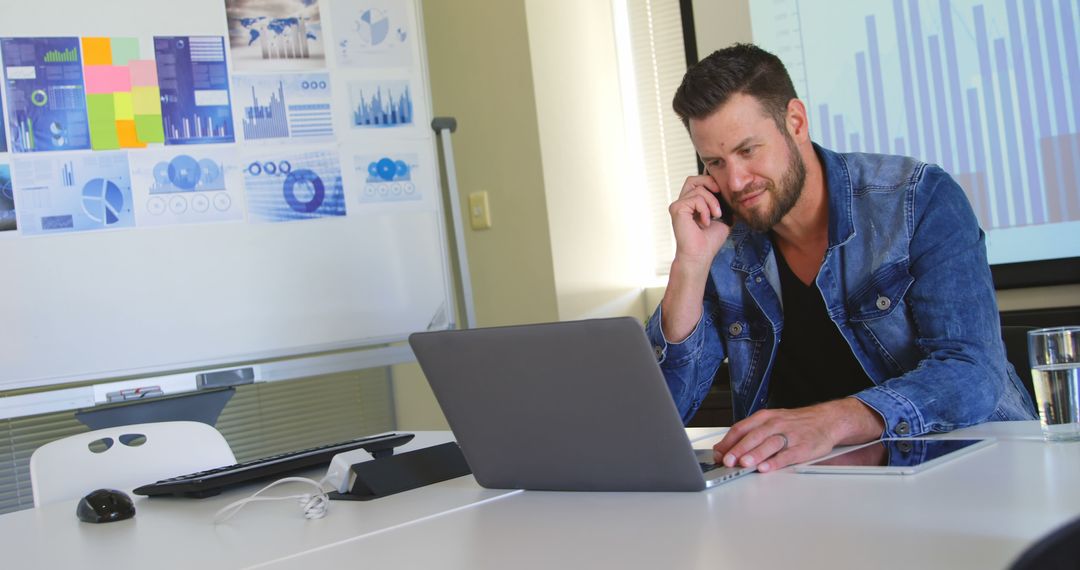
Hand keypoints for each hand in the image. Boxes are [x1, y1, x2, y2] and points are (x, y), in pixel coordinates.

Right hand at [669, 175, 730, 264]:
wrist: (700, 255)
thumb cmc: (710, 241)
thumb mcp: (723, 218)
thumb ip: (724, 205)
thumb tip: (735, 193)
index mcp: (691, 204)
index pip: (699, 182)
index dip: (711, 182)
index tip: (723, 193)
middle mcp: (682, 203)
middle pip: (694, 179)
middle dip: (710, 184)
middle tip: (720, 196)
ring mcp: (678, 205)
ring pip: (698, 189)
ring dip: (712, 202)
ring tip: (715, 216)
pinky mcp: (677, 208)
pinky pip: (695, 198)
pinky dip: (705, 209)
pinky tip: (705, 222)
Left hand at [713, 398, 884, 472]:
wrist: (826, 419)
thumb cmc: (795, 423)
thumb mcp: (770, 422)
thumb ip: (749, 434)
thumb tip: (724, 449)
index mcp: (765, 417)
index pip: (741, 428)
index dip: (728, 442)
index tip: (718, 454)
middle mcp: (776, 424)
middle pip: (753, 436)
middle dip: (739, 449)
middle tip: (728, 461)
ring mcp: (790, 435)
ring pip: (769, 444)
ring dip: (755, 454)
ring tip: (744, 464)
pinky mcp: (804, 447)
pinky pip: (788, 454)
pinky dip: (776, 462)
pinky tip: (766, 468)